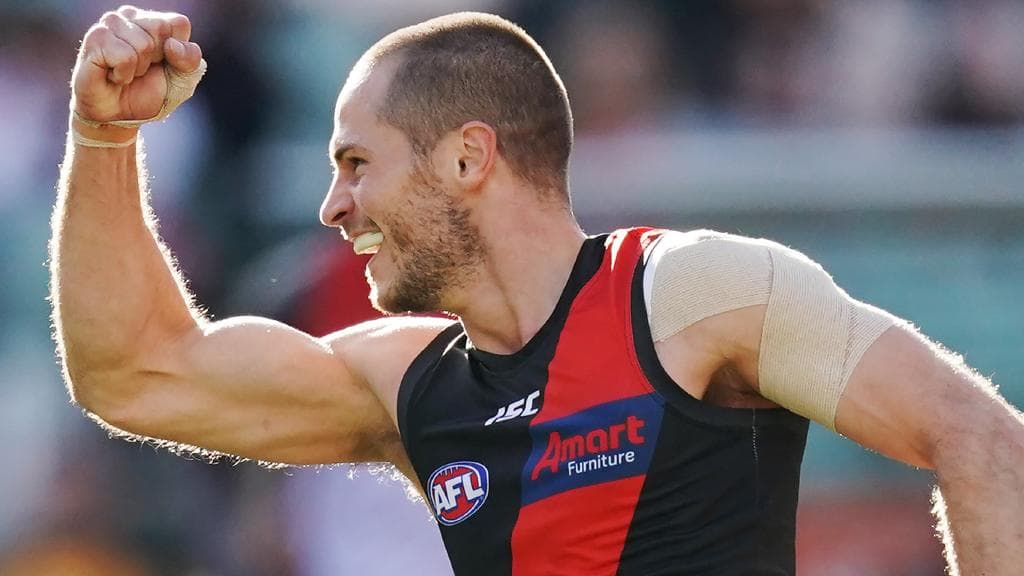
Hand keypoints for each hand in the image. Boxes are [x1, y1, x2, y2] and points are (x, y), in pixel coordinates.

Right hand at [71, 5, 201, 124]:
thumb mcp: (182, 80)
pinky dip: (123, 74)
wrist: (118, 116)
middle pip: (160, 28)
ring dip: (138, 68)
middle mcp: (130, 16)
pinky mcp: (95, 38)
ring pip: (143, 44)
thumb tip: (172, 45)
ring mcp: (110, 24)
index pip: (178, 23)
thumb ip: (190, 60)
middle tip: (140, 70)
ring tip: (126, 72)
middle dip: (155, 59)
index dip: (177, 52)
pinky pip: (124, 56)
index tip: (162, 64)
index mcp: (154, 21)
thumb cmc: (147, 93)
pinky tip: (113, 75)